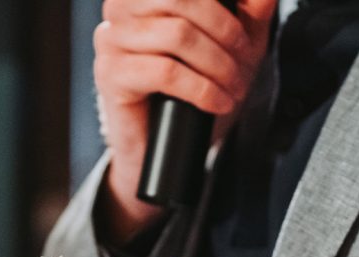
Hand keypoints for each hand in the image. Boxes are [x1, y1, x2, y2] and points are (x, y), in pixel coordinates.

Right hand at [94, 0, 276, 240]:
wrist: (164, 141)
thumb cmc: (193, 83)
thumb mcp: (232, 41)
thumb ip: (248, 11)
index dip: (223, 10)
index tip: (246, 35)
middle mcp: (120, 6)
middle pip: (181, 0)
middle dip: (225, 33)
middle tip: (244, 62)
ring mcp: (110, 39)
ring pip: (177, 35)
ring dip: (218, 64)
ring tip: (233, 86)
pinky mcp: (111, 74)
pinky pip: (165, 72)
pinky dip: (201, 88)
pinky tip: (217, 102)